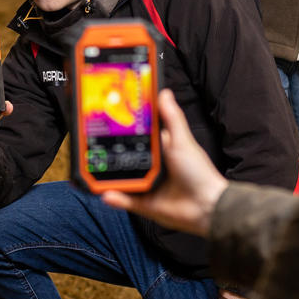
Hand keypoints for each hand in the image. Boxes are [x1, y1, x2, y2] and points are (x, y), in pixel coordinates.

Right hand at [101, 89, 227, 236]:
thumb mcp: (182, 140)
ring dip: (107, 176)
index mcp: (160, 150)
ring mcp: (146, 185)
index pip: (137, 136)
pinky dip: (114, 198)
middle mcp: (151, 167)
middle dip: (109, 153)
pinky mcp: (145, 204)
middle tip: (91, 145)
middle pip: (124, 157)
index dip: (122, 130)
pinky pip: (125, 200)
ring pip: (121, 179)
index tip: (107, 120)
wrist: (207, 207)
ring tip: (92, 170)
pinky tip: (104, 193)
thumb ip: (172, 117)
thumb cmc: (198, 172)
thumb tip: (164, 92)